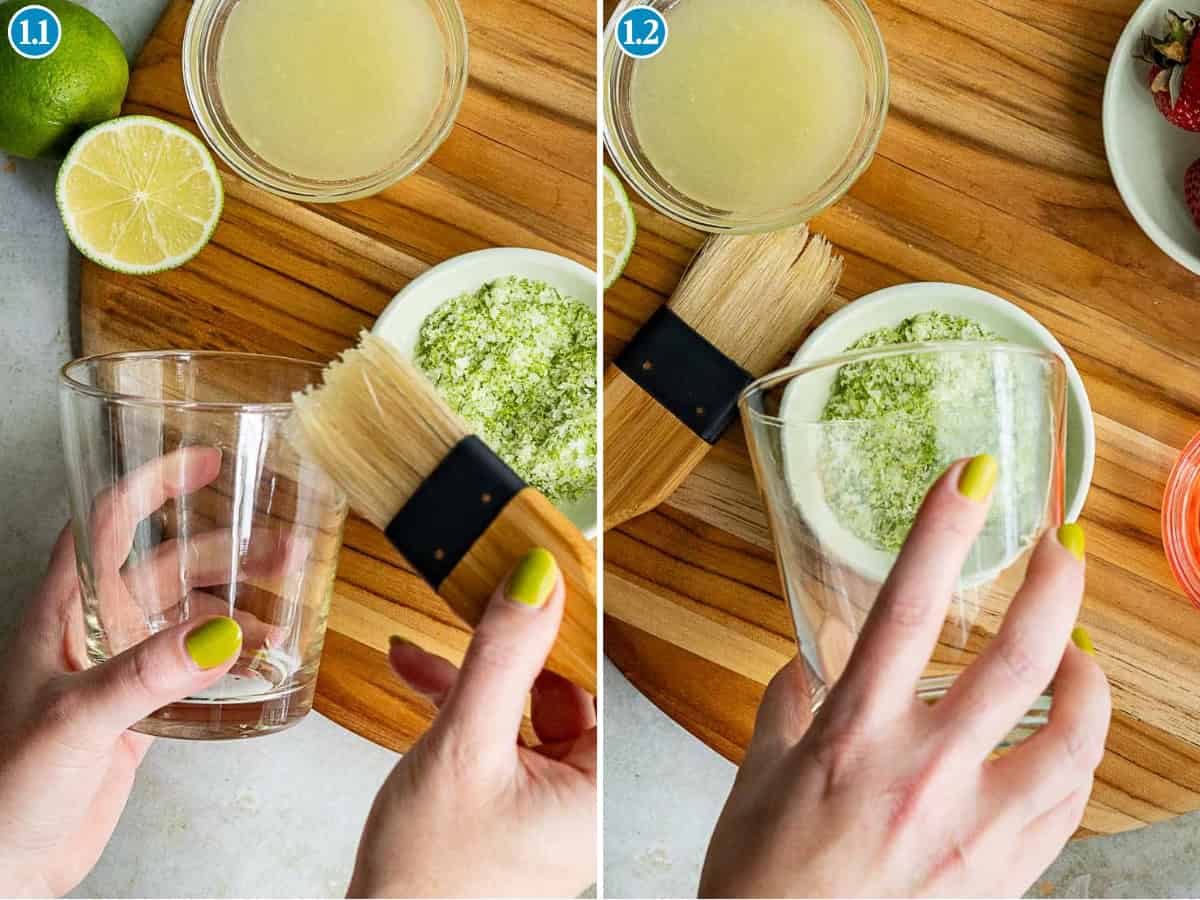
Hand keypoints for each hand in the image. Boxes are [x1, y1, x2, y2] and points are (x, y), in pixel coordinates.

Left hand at [0, 448, 249, 896]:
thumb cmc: (8, 788)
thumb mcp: (75, 720)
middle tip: (284, 547)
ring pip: (190, 614)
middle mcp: (96, 631)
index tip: (202, 461)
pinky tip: (265, 658)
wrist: (9, 862)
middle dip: (227, 549)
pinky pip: (198, 663)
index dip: (152, 484)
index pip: (107, 524)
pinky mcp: (143, 708)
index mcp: (66, 614)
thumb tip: (221, 635)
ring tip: (291, 601)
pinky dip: (236, 653)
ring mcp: (122, 669)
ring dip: (241, 602)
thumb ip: (144, 677)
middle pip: (169, 566)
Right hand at [349, 548, 596, 897]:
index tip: (539, 571)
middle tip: (478, 595)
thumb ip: (501, 657)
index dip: (566, 624)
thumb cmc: (426, 877)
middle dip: (505, 651)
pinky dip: (455, 709)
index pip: (595, 681)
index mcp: (595, 793)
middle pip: (553, 692)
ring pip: (515, 710)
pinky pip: (490, 739)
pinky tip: (414, 677)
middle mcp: (577, 801)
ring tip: (422, 652)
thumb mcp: (462, 745)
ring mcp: (540, 806)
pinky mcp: (505, 808)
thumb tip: (538, 578)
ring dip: (468, 678)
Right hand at [700, 456, 1110, 897]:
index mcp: (853, 735)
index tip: (970, 477)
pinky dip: (1078, 757)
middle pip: (1018, 659)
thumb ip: (785, 711)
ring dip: (1092, 679)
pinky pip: (1067, 803)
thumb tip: (804, 670)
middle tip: (1064, 545)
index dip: (942, 530)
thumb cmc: (761, 884)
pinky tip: (1070, 738)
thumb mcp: (756, 780)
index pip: (905, 606)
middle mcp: (923, 771)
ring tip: (1086, 650)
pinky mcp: (1003, 873)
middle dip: (1055, 586)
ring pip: (1073, 735)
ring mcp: (974, 825)